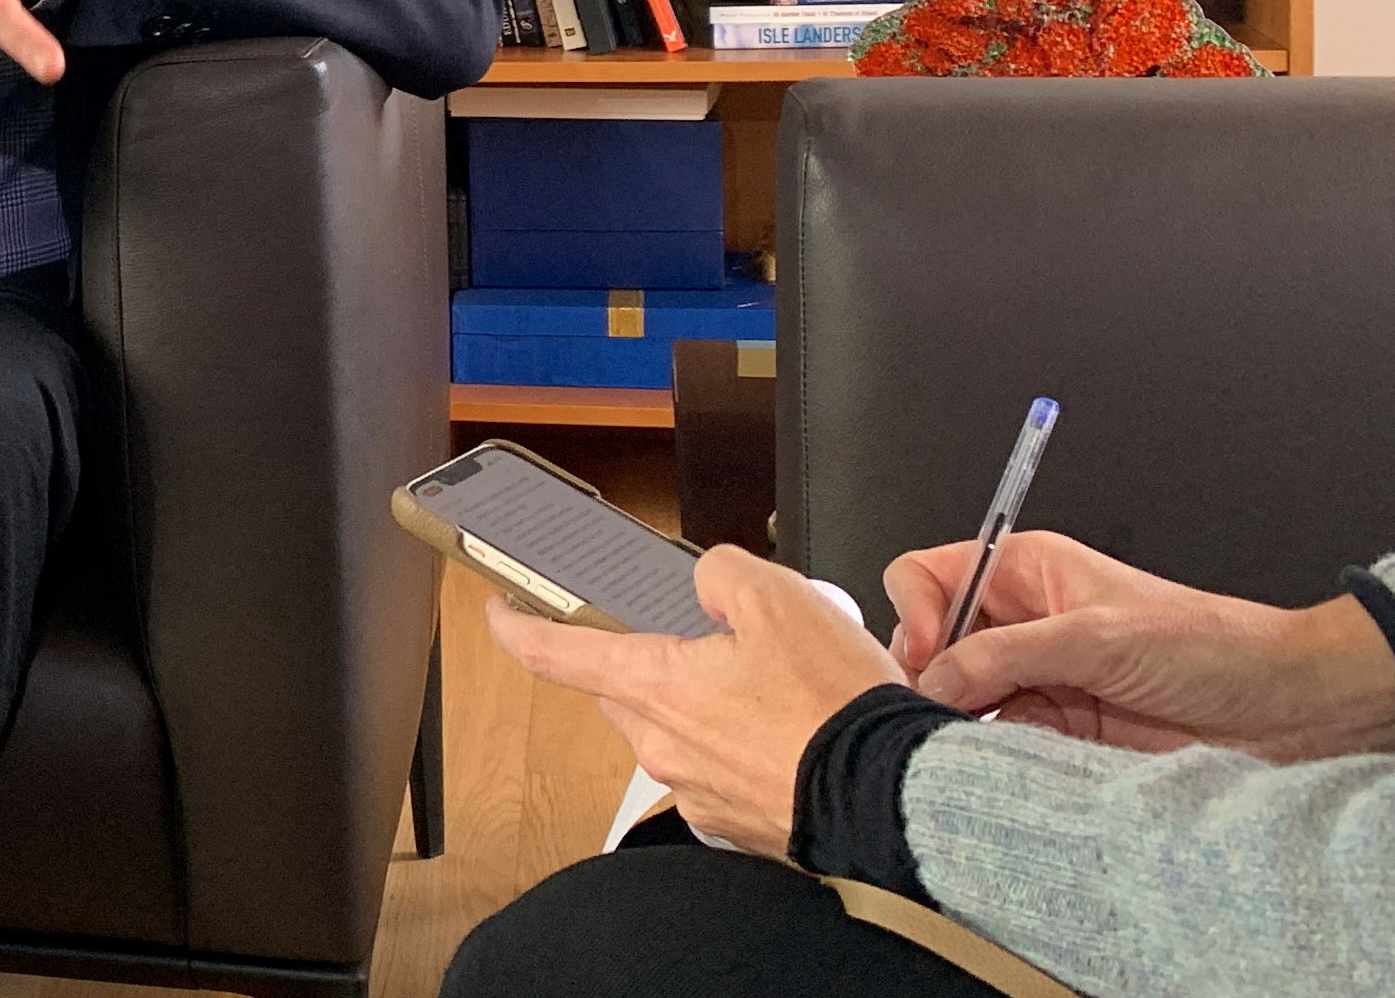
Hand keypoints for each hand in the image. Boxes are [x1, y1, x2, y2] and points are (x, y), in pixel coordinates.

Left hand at [481, 546, 903, 854]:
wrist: (895, 798)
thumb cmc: (836, 711)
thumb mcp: (778, 598)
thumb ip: (722, 573)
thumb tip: (707, 583)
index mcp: (655, 688)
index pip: (553, 654)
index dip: (515, 624)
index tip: (500, 608)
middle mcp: (664, 747)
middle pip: (621, 690)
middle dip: (644, 658)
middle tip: (697, 636)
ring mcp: (698, 791)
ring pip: (671, 730)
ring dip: (698, 702)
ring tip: (767, 680)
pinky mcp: (736, 822)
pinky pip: (716, 769)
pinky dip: (737, 745)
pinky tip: (786, 727)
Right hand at [890, 532, 1394, 761]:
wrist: (1291, 713)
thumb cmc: (1216, 646)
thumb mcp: (1101, 636)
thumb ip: (1008, 655)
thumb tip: (934, 678)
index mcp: (1029, 572)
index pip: (928, 576)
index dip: (916, 610)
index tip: (930, 651)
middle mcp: (1026, 624)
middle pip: (934, 642)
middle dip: (929, 674)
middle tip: (941, 708)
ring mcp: (1042, 682)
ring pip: (961, 698)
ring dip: (958, 721)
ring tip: (970, 742)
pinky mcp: (1062, 735)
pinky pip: (999, 742)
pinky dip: (989, 755)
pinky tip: (1002, 764)